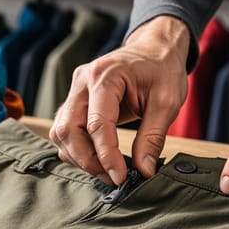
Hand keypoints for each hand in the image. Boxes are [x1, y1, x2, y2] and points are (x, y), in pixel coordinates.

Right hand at [49, 16, 189, 184]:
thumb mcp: (167, 102)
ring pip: (61, 132)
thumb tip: (143, 171)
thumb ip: (153, 137)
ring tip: (106, 170)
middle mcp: (83, 81)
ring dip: (79, 156)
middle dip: (88, 160)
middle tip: (112, 177)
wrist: (155, 50)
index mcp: (105, 76)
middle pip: (69, 130)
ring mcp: (75, 90)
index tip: (120, 177)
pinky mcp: (75, 100)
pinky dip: (76, 148)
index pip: (97, 124)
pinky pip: (64, 129)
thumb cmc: (162, 70)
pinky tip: (97, 157)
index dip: (106, 156)